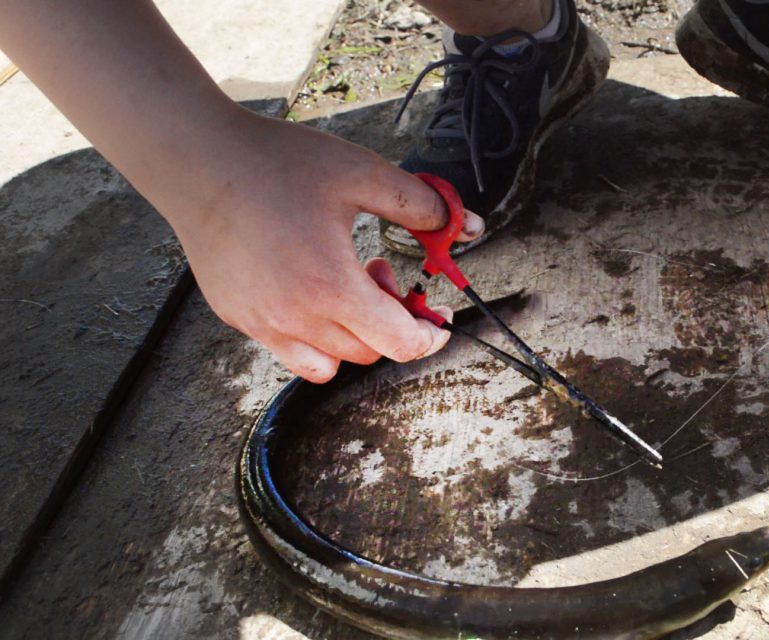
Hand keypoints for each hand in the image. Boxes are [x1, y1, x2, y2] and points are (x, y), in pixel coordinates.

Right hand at [0, 0, 482, 382]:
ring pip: (330, 362)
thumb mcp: (362, 174)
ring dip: (351, 334)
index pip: (399, 343)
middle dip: (388, 318)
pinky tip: (307, 288)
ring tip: (340, 283)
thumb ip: (421, 206)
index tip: (436, 319)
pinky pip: (289, 351)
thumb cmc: (275, 164)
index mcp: (331, 288)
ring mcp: (262, 324)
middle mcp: (295, 318)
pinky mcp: (237, 318)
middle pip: (369, 352)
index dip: (429, 336)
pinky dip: (313, 336)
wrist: (197, 160)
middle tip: (377, 269)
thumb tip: (467, 226)